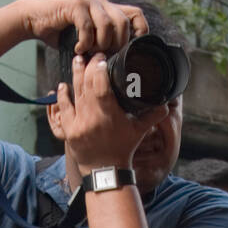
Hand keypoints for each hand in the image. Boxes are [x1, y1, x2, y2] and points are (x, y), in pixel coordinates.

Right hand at [21, 0, 148, 51]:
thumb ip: (103, 44)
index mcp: (108, 8)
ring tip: (90, 53)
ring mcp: (89, 1)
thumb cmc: (61, 34)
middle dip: (118, 44)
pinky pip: (88, 26)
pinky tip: (77, 49)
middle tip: (106, 56)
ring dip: (101, 44)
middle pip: (124, 21)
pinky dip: (84, 42)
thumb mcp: (88, 39)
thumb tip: (119, 65)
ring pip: (108, 24)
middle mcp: (102, 2)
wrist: (34, 20)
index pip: (136, 15)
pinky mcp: (75, 4)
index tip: (131, 51)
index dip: (140, 32)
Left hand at [55, 52, 168, 174]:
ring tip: (77, 60)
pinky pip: (63, 109)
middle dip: (87, 67)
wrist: (106, 171)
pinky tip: (62, 86)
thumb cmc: (123, 150)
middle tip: (91, 55)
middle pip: (86, 85)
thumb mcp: (139, 131)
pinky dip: (62, 96)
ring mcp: (78, 124)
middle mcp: (92, 117)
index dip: (99, 68)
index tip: (102, 58)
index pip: (100, 85)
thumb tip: (166, 103)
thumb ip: (152, 115)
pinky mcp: (69, 130)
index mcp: (109, 115)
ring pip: (74, 93)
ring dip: (74, 75)